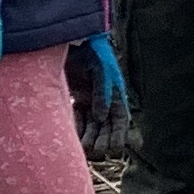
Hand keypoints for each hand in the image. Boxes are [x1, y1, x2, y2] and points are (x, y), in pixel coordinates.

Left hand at [69, 35, 133, 165]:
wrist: (73, 41)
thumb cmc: (93, 53)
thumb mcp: (102, 71)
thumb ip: (103, 93)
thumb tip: (101, 116)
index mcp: (116, 97)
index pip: (121, 122)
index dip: (119, 136)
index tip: (114, 148)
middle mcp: (104, 103)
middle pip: (105, 129)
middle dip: (102, 141)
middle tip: (96, 152)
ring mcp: (89, 103)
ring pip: (91, 128)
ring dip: (88, 139)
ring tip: (84, 149)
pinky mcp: (76, 100)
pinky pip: (77, 120)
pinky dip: (76, 129)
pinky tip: (72, 137)